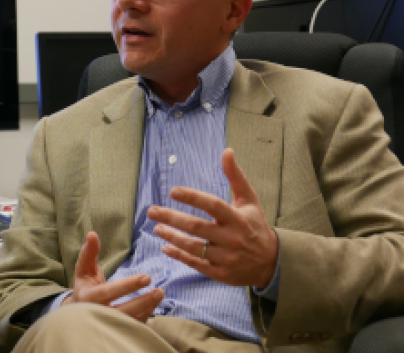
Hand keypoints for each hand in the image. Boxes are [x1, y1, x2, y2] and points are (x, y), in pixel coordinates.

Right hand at [63, 231, 164, 321]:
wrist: (79, 314)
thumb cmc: (84, 287)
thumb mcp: (83, 269)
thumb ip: (89, 253)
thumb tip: (92, 234)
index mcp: (87, 298)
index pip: (109, 293)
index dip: (128, 286)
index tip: (146, 277)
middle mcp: (96, 315)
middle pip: (122, 312)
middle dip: (142, 302)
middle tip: (159, 290)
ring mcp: (107, 327)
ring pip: (130, 322)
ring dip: (147, 309)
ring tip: (160, 294)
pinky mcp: (117, 333)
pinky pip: (134, 328)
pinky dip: (145, 316)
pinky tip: (154, 304)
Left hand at [147, 148, 277, 287]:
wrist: (271, 263)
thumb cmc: (255, 226)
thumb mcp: (249, 200)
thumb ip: (235, 177)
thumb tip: (227, 151)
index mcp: (237, 218)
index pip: (212, 205)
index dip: (192, 197)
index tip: (173, 191)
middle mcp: (231, 238)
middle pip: (196, 226)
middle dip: (171, 217)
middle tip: (152, 210)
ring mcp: (225, 257)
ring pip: (193, 246)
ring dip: (171, 236)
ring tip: (157, 227)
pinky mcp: (220, 272)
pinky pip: (195, 263)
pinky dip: (178, 255)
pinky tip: (165, 247)